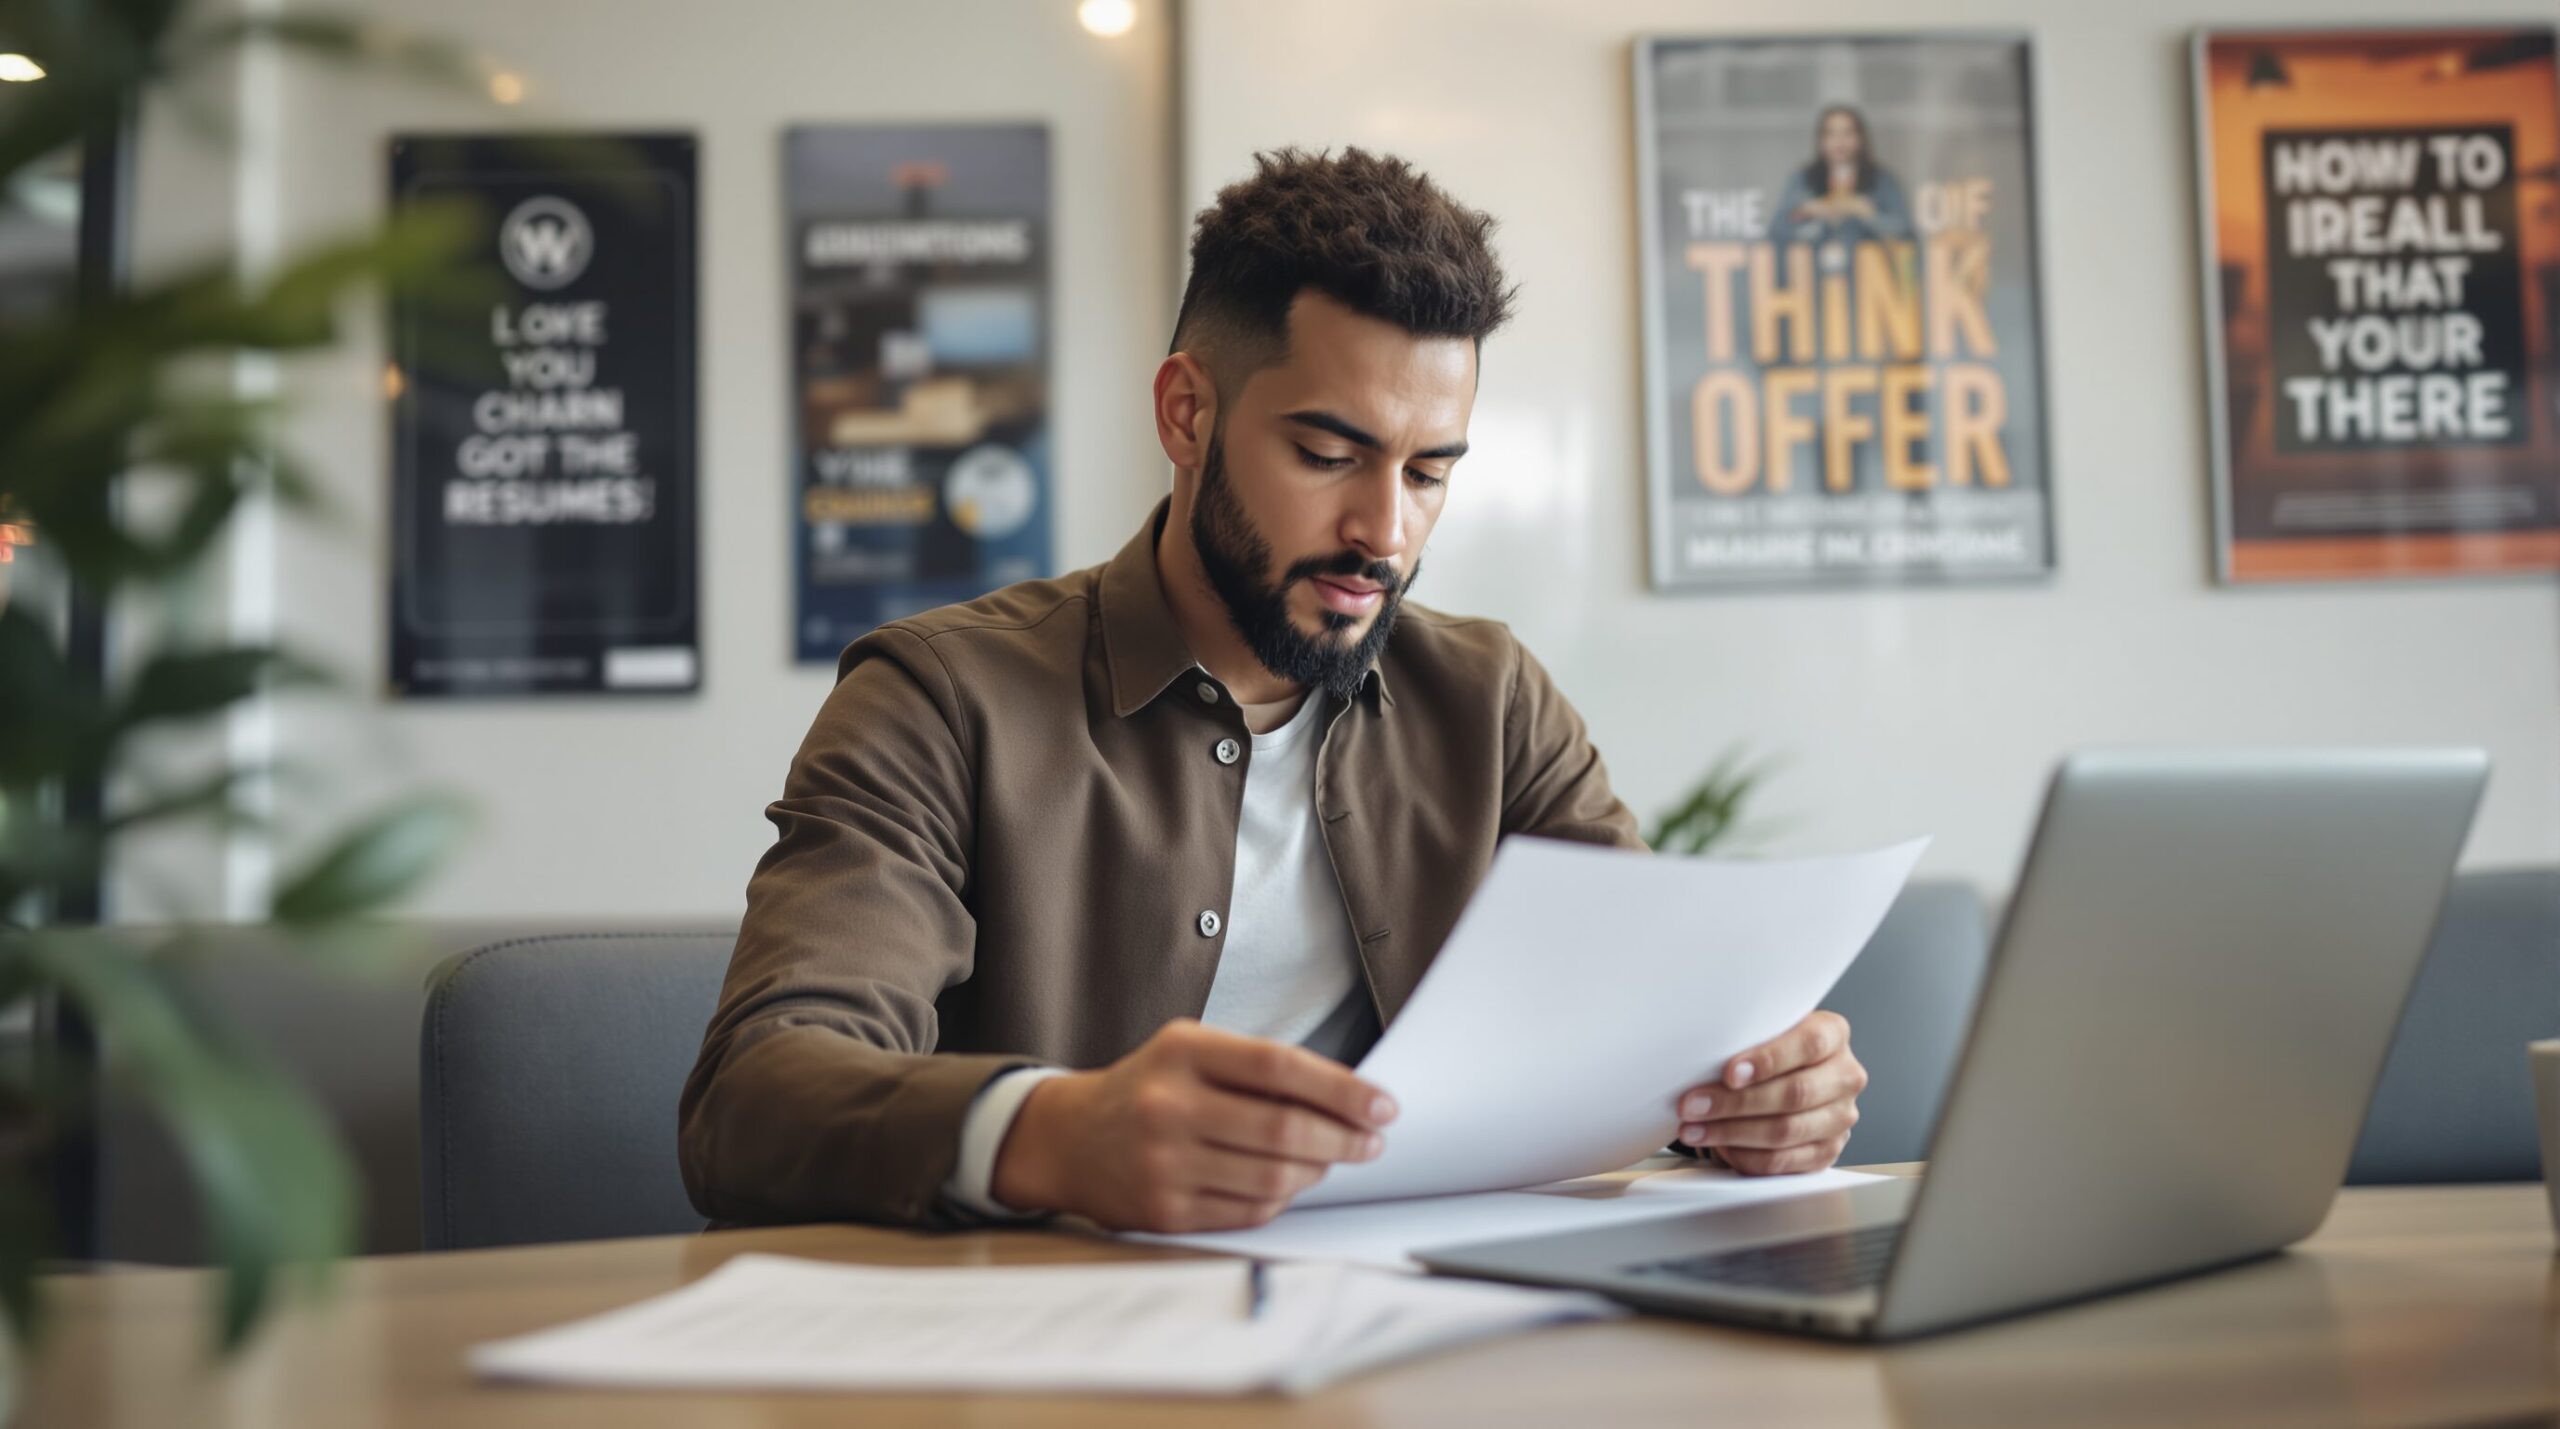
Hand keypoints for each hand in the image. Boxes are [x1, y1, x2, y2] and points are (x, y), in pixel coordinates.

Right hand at [990, 1019, 1396, 1232]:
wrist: (1069, 1138)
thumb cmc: (1148, 1087)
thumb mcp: (1189, 1049)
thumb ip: (1256, 1067)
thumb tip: (1345, 1096)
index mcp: (1182, 1050)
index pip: (1280, 1068)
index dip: (1342, 1089)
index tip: (1382, 1104)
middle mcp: (1168, 1105)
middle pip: (1283, 1129)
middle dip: (1343, 1139)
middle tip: (1371, 1141)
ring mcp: (1163, 1162)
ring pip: (1272, 1177)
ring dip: (1318, 1172)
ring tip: (1332, 1161)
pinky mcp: (1164, 1211)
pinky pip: (1248, 1211)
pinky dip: (1282, 1198)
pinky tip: (1290, 1183)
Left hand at [1674, 1011, 1864, 1174]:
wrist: (1787, 1078)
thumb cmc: (1767, 1051)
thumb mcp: (1763, 1032)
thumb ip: (1747, 1038)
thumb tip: (1701, 1056)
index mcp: (1833, 1034)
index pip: (1808, 1044)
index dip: (1768, 1060)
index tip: (1729, 1074)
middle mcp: (1845, 1076)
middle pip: (1794, 1093)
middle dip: (1736, 1102)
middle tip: (1693, 1105)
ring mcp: (1840, 1117)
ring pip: (1786, 1131)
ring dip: (1732, 1132)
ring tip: (1695, 1129)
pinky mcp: (1827, 1151)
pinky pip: (1783, 1161)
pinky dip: (1746, 1156)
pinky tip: (1720, 1146)